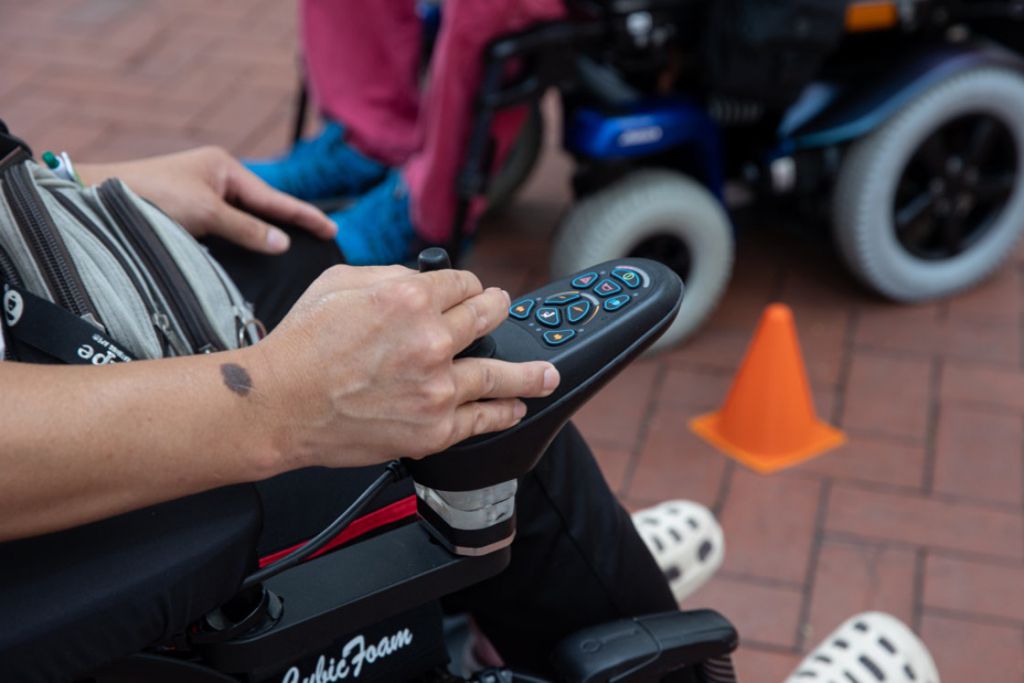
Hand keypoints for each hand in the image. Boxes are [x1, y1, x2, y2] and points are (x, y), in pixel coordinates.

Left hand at [76, 147, 335, 253]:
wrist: (97, 198)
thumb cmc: (150, 197)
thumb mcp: (205, 212)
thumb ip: (246, 228)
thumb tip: (282, 244)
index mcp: (223, 166)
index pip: (274, 197)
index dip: (304, 216)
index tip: (332, 229)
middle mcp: (214, 178)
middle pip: (261, 206)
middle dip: (288, 223)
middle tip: (322, 238)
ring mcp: (200, 195)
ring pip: (242, 219)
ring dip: (263, 235)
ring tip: (295, 250)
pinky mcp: (186, 214)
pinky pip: (225, 229)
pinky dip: (241, 240)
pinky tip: (253, 253)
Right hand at [248, 264, 560, 467]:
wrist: (279, 404)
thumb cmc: (300, 345)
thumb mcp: (339, 282)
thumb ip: (389, 274)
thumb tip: (421, 279)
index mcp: (410, 297)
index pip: (463, 284)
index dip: (468, 286)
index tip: (471, 292)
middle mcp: (431, 339)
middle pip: (488, 318)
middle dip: (499, 310)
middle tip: (504, 312)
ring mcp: (437, 387)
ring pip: (500, 374)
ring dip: (530, 372)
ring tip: (547, 374)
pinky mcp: (434, 428)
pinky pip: (483, 420)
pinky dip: (505, 413)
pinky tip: (517, 408)